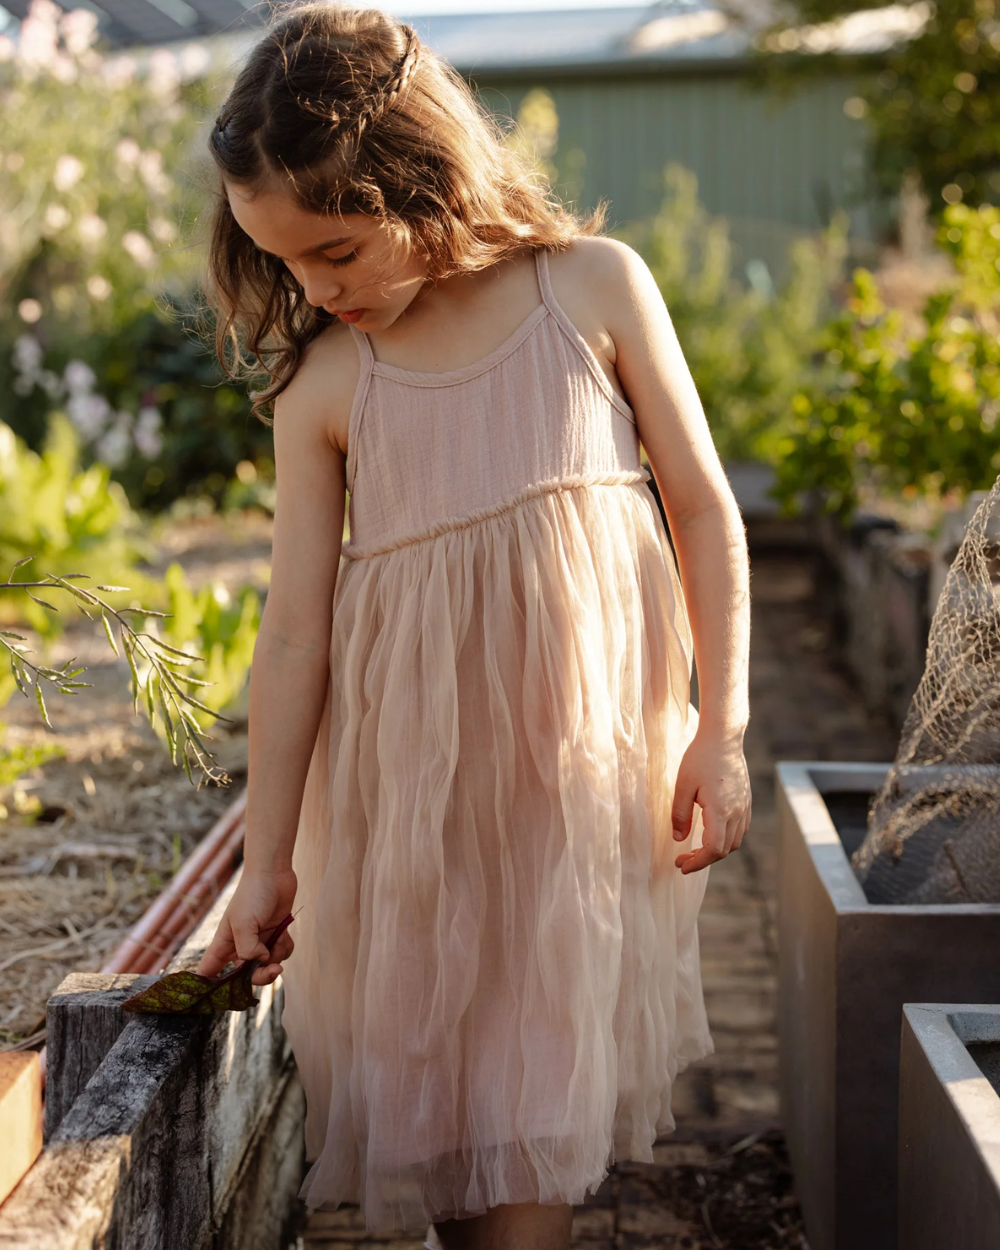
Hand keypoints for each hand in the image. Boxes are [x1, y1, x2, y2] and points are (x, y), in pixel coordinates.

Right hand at [196, 866, 297, 986]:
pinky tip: (284, 932)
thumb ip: (247, 949)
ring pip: (267, 966)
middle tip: (273, 968)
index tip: (216, 1000)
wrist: (274, 873)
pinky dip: (286, 947)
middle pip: (245, 977)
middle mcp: (239, 946)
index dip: (209, 989)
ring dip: (277, 957)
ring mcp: (258, 941)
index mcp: (223, 945)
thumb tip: (260, 962)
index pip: (208, 973)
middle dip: (261, 976)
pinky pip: (282, 954)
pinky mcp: (275, 935)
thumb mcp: (243, 923)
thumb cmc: (253, 894)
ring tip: (278, 938)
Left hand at [669, 728, 750, 874]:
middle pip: (725, 850)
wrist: (723, 737)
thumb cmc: (699, 758)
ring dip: (716, 851)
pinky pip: (740, 829)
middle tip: (682, 859)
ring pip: (734, 841)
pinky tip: (710, 834)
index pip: (713, 849)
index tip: (681, 866)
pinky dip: (726, 839)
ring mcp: (744, 807)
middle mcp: (736, 811)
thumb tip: (679, 839)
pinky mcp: (746, 801)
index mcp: (720, 809)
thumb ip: (680, 815)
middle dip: (703, 860)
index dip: (697, 863)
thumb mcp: (682, 785)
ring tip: (695, 849)